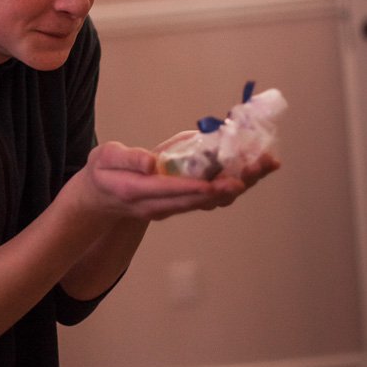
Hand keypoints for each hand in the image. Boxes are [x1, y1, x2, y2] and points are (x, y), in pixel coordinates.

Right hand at [74, 140, 280, 222]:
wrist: (102, 198)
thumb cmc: (104, 172)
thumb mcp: (104, 158)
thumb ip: (127, 159)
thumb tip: (151, 162)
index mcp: (138, 192)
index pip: (169, 191)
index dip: (194, 187)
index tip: (216, 182)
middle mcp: (160, 205)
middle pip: (199, 199)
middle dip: (230, 185)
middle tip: (256, 169)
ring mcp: (173, 207)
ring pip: (210, 200)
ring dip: (240, 184)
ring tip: (264, 165)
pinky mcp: (183, 202)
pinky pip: (210, 197)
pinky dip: (233, 184)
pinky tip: (252, 168)